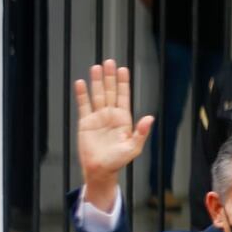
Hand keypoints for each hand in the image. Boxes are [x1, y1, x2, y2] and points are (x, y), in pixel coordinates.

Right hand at [75, 60, 153, 207]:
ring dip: (97, 81)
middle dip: (110, 77)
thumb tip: (150, 118)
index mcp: (124, 120)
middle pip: (110, 92)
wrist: (100, 170)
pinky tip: (81, 83)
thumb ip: (141, 132)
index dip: (123, 83)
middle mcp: (111, 116)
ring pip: (97, 95)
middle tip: (109, 61)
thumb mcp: (133, 148)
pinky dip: (82, 94)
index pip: (123, 97)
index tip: (123, 69)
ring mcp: (98, 118)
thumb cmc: (118, 161)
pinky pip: (83, 105)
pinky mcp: (85, 122)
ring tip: (96, 67)